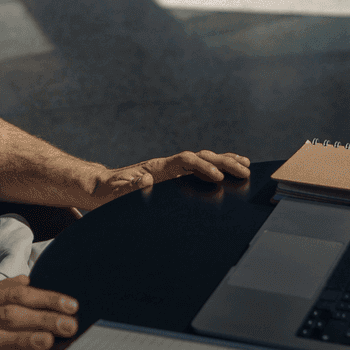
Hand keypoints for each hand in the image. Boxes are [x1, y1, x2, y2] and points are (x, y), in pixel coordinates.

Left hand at [86, 151, 250, 207]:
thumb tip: (145, 181)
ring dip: (224, 162)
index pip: (185, 161)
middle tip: (244, 171)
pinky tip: (229, 173)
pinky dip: (216, 169)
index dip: (202, 167)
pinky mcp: (174, 177)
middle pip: (201, 157)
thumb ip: (128, 187)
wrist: (103, 188)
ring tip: (246, 166)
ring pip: (204, 160)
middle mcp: (168, 165)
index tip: (217, 177)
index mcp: (157, 168)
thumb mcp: (115, 192)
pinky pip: (199, 170)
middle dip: (224, 163)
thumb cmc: (109, 192)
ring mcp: (172, 170)